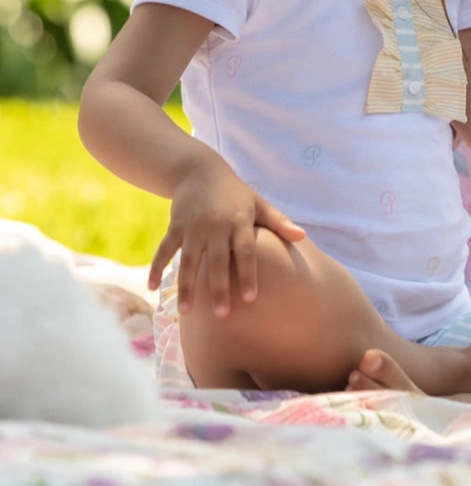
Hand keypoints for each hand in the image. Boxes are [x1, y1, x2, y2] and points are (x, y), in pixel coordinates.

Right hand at [147, 159, 305, 316]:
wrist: (199, 170)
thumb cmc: (234, 193)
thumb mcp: (258, 204)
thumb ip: (279, 222)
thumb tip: (303, 237)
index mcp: (239, 222)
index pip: (245, 252)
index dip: (249, 275)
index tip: (251, 299)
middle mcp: (215, 227)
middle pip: (217, 262)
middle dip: (219, 288)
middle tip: (222, 315)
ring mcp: (193, 227)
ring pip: (189, 261)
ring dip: (187, 286)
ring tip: (187, 312)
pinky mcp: (175, 226)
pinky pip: (164, 250)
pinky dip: (157, 268)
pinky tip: (153, 289)